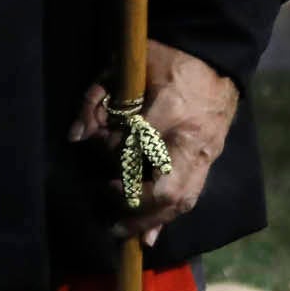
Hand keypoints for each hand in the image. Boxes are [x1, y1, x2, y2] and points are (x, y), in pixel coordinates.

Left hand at [70, 41, 237, 244]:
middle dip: (135, 206)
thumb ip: (95, 101)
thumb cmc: (162, 56)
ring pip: (182, 199)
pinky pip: (192, 195)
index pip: (135, 147)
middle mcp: (192, 138)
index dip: (113, 154)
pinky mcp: (213, 158)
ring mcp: (207, 151)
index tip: (98, 148)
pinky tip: (148, 236)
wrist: (214, 54)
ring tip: (122, 231)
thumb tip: (76, 138)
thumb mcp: (121, 67)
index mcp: (170, 108)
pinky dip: (168, 217)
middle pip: (165, 188)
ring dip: (150, 220)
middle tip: (109, 210)